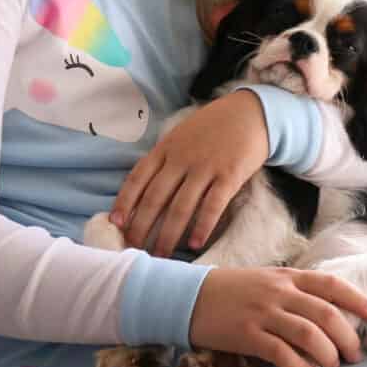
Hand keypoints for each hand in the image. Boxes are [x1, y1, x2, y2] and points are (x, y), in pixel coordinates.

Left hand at [111, 90, 267, 256]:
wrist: (250, 112)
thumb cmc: (213, 126)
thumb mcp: (181, 134)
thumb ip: (164, 157)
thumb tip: (143, 188)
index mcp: (166, 148)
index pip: (138, 178)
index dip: (125, 202)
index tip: (116, 224)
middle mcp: (182, 159)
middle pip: (155, 198)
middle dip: (142, 227)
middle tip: (134, 249)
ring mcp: (206, 167)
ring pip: (181, 207)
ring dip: (168, 235)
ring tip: (161, 255)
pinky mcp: (229, 175)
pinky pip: (212, 206)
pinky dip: (202, 227)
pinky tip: (194, 244)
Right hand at [189, 266, 366, 366]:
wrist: (188, 296)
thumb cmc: (234, 290)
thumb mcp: (268, 281)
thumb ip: (296, 293)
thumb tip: (330, 316)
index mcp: (288, 276)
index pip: (332, 285)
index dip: (357, 300)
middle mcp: (279, 292)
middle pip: (326, 314)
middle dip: (347, 337)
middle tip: (354, 356)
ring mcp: (263, 312)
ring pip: (308, 333)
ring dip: (327, 353)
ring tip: (333, 366)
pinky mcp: (245, 334)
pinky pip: (278, 351)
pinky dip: (297, 365)